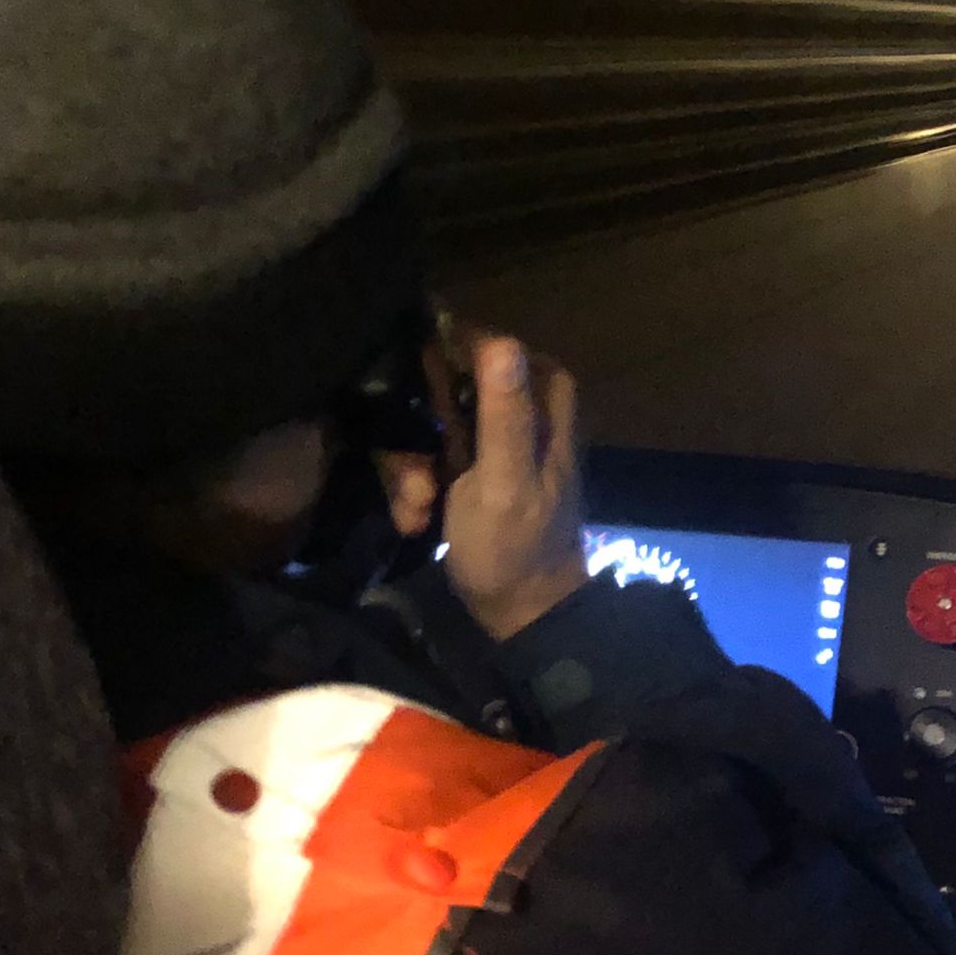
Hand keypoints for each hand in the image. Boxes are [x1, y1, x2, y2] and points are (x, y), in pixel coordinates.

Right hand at [386, 334, 588, 639]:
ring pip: (434, 425)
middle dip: (420, 426)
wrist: (520, 614)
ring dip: (412, 465)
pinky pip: (429, 459)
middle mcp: (520, 417)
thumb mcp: (506, 479)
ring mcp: (492, 447)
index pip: (498, 347)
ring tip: (416, 508)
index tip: (415, 370)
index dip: (454, 353)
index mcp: (543, 408)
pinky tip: (414, 519)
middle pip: (454, 387)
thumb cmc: (515, 546)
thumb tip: (502, 340)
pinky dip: (415, 487)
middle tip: (413, 469)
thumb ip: (506, 414)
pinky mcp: (468, 475)